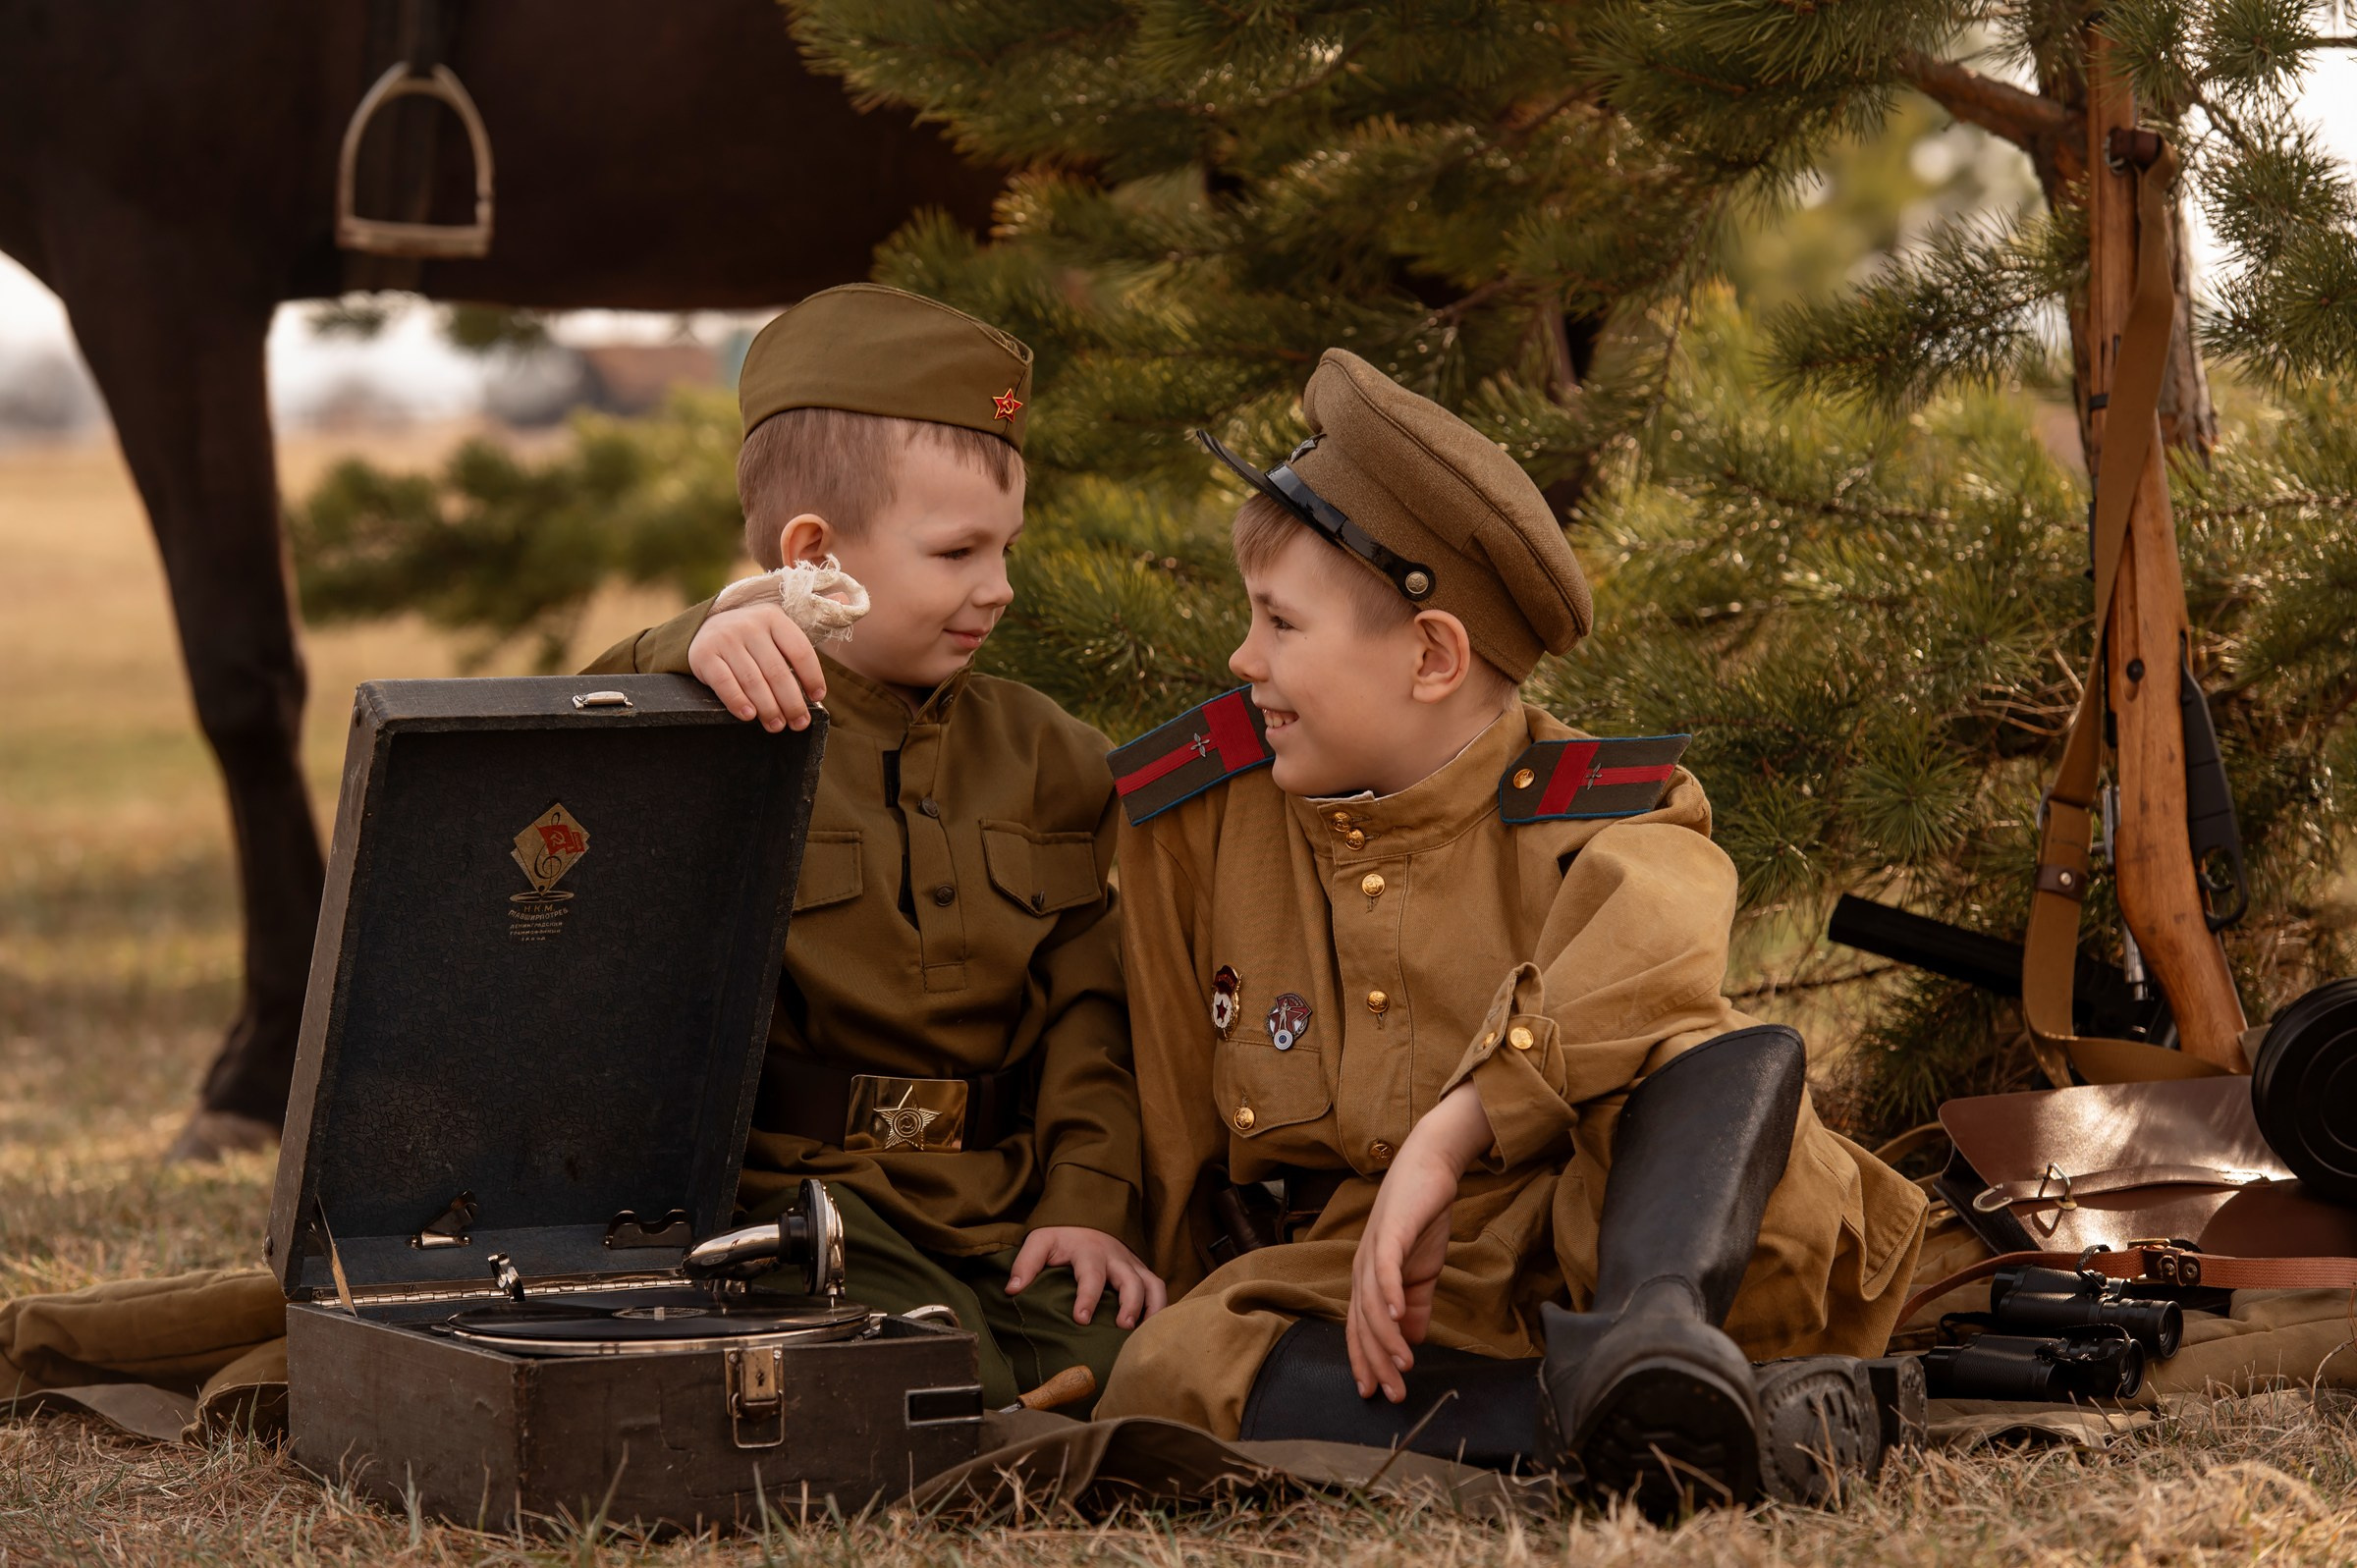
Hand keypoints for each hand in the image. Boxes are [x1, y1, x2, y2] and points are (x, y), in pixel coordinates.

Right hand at [688, 603, 825, 731]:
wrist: (704, 629)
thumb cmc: (753, 635)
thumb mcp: (779, 624)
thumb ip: (813, 616)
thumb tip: (849, 602)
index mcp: (774, 617)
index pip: (800, 650)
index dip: (812, 677)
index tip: (818, 698)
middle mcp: (749, 625)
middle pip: (778, 671)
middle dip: (792, 702)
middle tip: (799, 724)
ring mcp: (725, 639)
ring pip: (753, 680)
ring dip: (769, 708)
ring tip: (777, 726)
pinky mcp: (703, 655)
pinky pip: (724, 683)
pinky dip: (737, 701)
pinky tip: (749, 715)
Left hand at [1006, 1226, 1168, 1329]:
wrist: (1088, 1211)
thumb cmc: (1062, 1233)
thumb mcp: (1039, 1241)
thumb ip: (1025, 1264)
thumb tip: (1012, 1290)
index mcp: (1089, 1251)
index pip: (1091, 1275)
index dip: (1087, 1297)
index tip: (1081, 1319)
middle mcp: (1116, 1257)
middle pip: (1131, 1280)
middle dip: (1130, 1305)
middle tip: (1122, 1328)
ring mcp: (1132, 1264)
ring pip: (1153, 1284)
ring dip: (1151, 1308)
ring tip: (1142, 1333)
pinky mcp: (1141, 1270)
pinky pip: (1158, 1288)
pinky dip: (1159, 1308)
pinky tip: (1151, 1329)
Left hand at [1345, 1081, 1496, 1401]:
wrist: (1429, 1168)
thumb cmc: (1421, 1218)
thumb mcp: (1421, 1272)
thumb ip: (1416, 1307)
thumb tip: (1413, 1341)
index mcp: (1367, 1280)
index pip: (1361, 1328)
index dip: (1366, 1361)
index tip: (1376, 1392)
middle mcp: (1362, 1269)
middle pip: (1362, 1323)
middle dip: (1375, 1361)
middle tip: (1393, 1392)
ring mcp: (1373, 1250)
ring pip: (1373, 1304)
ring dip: (1387, 1337)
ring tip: (1404, 1364)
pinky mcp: (1390, 1233)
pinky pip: (1386, 1269)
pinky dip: (1391, 1294)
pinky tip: (1401, 1316)